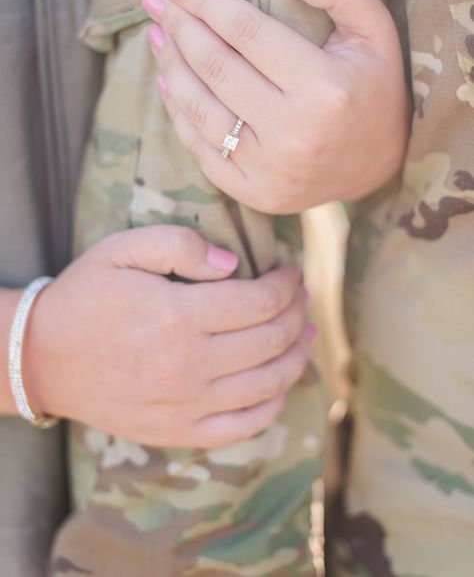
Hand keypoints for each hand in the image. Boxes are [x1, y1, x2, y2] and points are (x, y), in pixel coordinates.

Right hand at [23, 226, 311, 446]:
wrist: (43, 358)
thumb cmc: (86, 296)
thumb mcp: (123, 250)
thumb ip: (181, 246)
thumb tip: (234, 263)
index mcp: (177, 315)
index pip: (261, 301)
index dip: (287, 284)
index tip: (290, 272)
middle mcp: (188, 365)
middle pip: (272, 340)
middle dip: (297, 313)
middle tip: (301, 297)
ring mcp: (186, 405)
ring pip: (269, 383)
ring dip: (298, 355)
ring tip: (305, 333)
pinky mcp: (179, 432)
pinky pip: (245, 426)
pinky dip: (274, 403)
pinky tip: (280, 382)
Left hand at [142, 0, 408, 213]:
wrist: (383, 164)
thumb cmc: (377, 89)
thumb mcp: (375, 30)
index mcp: (324, 87)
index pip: (246, 31)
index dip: (204, 2)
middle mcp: (294, 132)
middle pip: (216, 68)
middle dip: (179, 28)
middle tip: (156, 2)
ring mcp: (272, 169)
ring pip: (201, 110)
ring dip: (170, 68)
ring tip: (157, 36)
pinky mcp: (258, 193)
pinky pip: (202, 151)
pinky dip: (179, 115)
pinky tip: (167, 84)